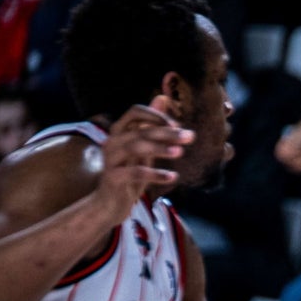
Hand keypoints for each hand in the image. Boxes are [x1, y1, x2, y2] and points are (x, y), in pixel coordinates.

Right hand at [95, 97, 192, 218]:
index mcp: (119, 131)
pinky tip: (173, 177)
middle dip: (167, 132)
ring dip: (160, 148)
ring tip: (180, 152)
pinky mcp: (113, 177)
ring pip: (135, 147)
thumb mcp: (144, 148)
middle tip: (190, 136)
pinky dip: (155, 173)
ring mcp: (110, 159)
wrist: (110, 203)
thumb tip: (163, 97)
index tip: (178, 124)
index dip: (156, 115)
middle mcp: (112, 141)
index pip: (135, 111)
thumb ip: (152, 126)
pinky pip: (135, 172)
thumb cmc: (130, 173)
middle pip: (140, 130)